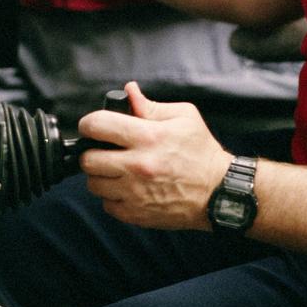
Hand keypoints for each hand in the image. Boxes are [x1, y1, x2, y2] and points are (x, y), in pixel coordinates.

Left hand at [76, 82, 229, 230]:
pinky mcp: (136, 214)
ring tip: (117, 169)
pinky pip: (106, 205)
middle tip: (105, 149)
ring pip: (93, 184)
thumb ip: (150, 105)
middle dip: (93, 151)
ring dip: (101, 175)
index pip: (97, 126)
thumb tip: (129, 91)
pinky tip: (127, 188)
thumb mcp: (184, 117)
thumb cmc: (201, 152)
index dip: (90, 123)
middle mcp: (138, 166)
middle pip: (88, 159)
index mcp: (148, 137)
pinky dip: (112, 197)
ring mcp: (135, 193)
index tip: (94, 126)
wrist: (218, 192)